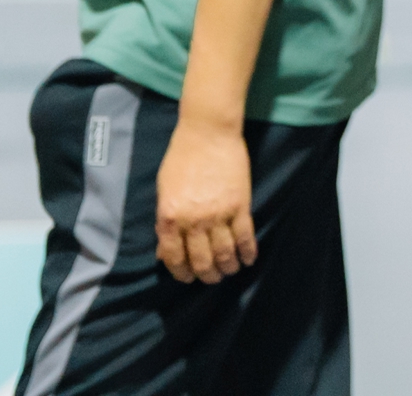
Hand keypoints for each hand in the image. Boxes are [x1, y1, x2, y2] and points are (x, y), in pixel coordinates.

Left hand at [155, 116, 258, 284]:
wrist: (208, 133)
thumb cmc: (181, 158)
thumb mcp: (164, 190)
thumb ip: (165, 221)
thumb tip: (165, 248)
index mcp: (170, 218)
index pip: (174, 257)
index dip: (181, 272)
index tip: (187, 278)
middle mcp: (193, 222)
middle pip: (201, 261)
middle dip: (206, 275)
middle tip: (211, 277)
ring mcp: (219, 215)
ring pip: (224, 254)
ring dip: (227, 267)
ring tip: (229, 270)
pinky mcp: (240, 207)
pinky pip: (244, 237)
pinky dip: (247, 253)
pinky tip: (248, 260)